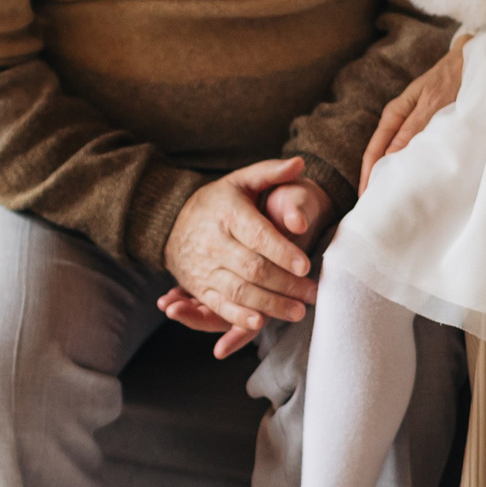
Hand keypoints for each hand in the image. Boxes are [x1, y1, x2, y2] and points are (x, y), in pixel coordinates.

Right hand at [163, 156, 320, 347]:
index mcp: (228, 214)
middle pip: (253, 269)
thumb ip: (271, 172)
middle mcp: (214, 243)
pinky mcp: (199, 288)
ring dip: (271, 305)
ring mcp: (204, 268)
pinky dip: (239, 318)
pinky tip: (261, 322)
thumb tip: (300, 164)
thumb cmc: (220, 202)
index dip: (282, 252)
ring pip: (240, 291)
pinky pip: (219, 307)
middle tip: (313, 293)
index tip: (306, 265)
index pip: (258, 236)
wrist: (172, 222)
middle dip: (286, 284)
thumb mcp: (241, 181)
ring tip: (298, 311)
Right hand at [361, 35, 465, 191]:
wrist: (472, 61)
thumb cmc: (453, 78)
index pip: (374, 150)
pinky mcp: (425, 129)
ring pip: (395, 156)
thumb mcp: (433, 103)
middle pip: (380, 156)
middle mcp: (399, 120)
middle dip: (375, 180)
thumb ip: (413, 128)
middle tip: (373, 207)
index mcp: (394, 113)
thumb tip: (390, 157)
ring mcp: (411, 125)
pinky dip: (407, 168)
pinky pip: (411, 152)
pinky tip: (410, 182)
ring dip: (391, 176)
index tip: (366, 197)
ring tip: (389, 200)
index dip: (369, 175)